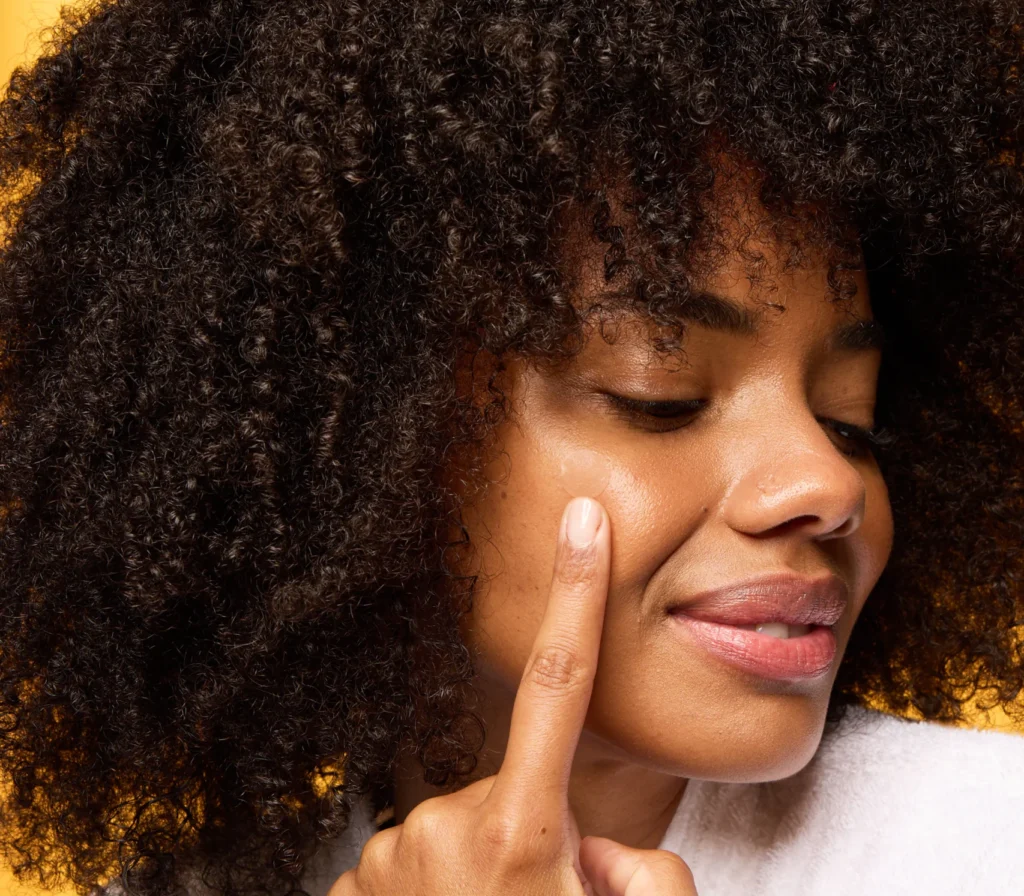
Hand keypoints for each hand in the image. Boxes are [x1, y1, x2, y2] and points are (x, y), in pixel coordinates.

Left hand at [328, 496, 697, 895]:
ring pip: (459, 822)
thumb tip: (594, 839)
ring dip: (482, 860)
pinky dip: (434, 887)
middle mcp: (445, 826)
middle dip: (530, 821)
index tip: (583, 520)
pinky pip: (411, 857)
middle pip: (508, 780)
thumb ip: (647, 874)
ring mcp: (389, 854)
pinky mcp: (352, 882)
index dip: (576, 594)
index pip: (559, 683)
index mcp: (520, 831)